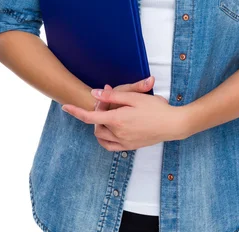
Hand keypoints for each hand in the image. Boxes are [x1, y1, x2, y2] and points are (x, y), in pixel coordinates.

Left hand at [62, 81, 183, 150]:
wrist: (173, 124)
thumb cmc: (156, 108)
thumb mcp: (134, 96)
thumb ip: (113, 95)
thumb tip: (95, 93)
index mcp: (118, 119)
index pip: (90, 116)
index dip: (76, 111)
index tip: (65, 107)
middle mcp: (118, 133)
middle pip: (96, 125)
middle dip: (97, 112)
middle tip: (108, 99)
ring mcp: (124, 142)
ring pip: (101, 136)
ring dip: (100, 125)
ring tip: (110, 112)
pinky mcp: (130, 147)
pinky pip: (110, 145)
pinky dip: (106, 137)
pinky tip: (112, 128)